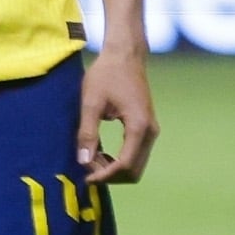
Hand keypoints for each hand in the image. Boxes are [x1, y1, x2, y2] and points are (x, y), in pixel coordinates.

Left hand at [77, 48, 157, 184]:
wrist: (125, 56)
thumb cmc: (106, 75)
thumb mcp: (90, 102)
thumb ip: (87, 132)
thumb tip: (83, 162)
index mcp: (139, 126)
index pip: (125, 164)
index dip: (105, 175)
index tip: (86, 178)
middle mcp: (150, 132)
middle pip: (134, 170)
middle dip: (110, 175)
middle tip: (85, 167)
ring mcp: (151, 130)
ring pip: (136, 164)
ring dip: (113, 168)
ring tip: (90, 158)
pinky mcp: (146, 128)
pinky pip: (135, 154)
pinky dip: (119, 160)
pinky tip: (100, 151)